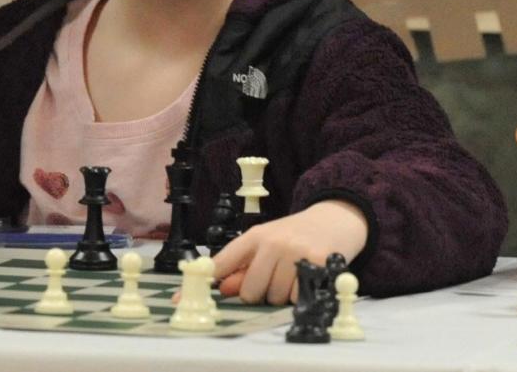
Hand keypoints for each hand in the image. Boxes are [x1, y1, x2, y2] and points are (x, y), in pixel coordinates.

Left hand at [211, 200, 368, 305]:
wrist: (335, 219)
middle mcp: (273, 242)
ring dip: (282, 296)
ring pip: (274, 297)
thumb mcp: (268, 244)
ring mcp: (295, 253)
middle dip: (260, 294)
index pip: (223, 262)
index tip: (180, 298)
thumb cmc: (296, 236)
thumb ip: (244, 267)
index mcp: (255, 236)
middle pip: (250, 291)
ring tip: (293, 276)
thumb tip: (224, 289)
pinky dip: (301, 296)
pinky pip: (297, 298)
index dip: (204, 282)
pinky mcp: (317, 264)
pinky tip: (307, 279)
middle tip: (274, 279)